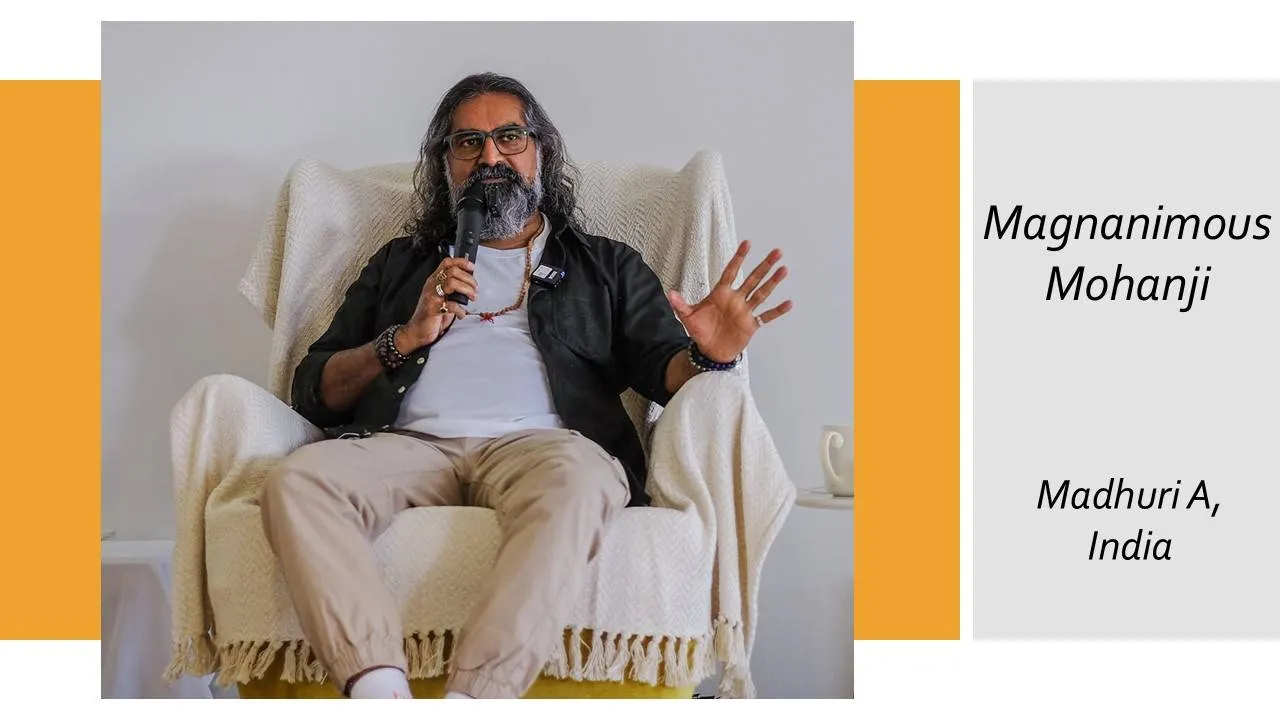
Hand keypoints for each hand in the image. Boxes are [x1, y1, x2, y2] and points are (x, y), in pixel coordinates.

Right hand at [399, 257, 476, 350]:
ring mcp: (431, 296)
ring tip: (472, 298)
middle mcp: (432, 285)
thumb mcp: (443, 297)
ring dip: (467, 290)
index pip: (447, 263)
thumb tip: (470, 282)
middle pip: (453, 272)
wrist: (418, 330)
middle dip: (469, 279)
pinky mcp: (433, 309)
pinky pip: (451, 305)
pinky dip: (460, 310)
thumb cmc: (432, 314)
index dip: (461, 262)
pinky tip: (461, 314)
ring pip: (452, 283)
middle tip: (474, 289)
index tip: (471, 268)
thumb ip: (453, 288)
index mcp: (434, 280)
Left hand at [667, 240, 792, 362]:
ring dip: (773, 282)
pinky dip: (777, 311)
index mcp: (721, 293)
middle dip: (764, 265)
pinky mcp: (751, 325)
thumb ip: (680, 304)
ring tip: (784, 270)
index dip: (739, 257)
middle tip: (777, 252)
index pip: (731, 271)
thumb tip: (670, 293)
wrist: (710, 351)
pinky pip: (766, 316)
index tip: (747, 243)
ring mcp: (745, 311)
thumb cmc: (700, 331)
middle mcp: (736, 299)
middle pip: (753, 279)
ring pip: (761, 293)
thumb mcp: (688, 317)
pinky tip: (788, 303)